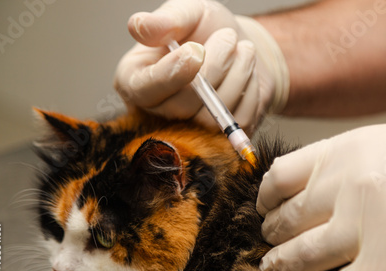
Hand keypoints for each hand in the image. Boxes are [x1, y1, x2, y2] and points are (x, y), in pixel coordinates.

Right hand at [113, 0, 288, 134]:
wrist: (242, 48)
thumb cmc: (208, 29)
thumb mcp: (189, 13)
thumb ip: (167, 19)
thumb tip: (138, 27)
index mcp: (135, 80)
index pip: (144, 90)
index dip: (172, 73)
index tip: (196, 51)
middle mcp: (156, 112)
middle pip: (182, 107)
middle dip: (214, 68)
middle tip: (229, 37)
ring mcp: (189, 132)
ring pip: (212, 118)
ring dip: (237, 77)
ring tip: (245, 49)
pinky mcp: (220, 141)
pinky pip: (237, 123)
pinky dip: (250, 93)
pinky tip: (248, 74)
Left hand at [256, 122, 385, 270]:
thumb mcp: (372, 142)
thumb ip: (330, 161)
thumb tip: (287, 186)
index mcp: (340, 152)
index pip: (277, 178)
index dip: (264, 198)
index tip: (265, 209)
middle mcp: (347, 186)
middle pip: (285, 219)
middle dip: (271, 235)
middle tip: (269, 242)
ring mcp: (367, 225)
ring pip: (301, 254)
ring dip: (280, 266)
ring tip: (273, 269)